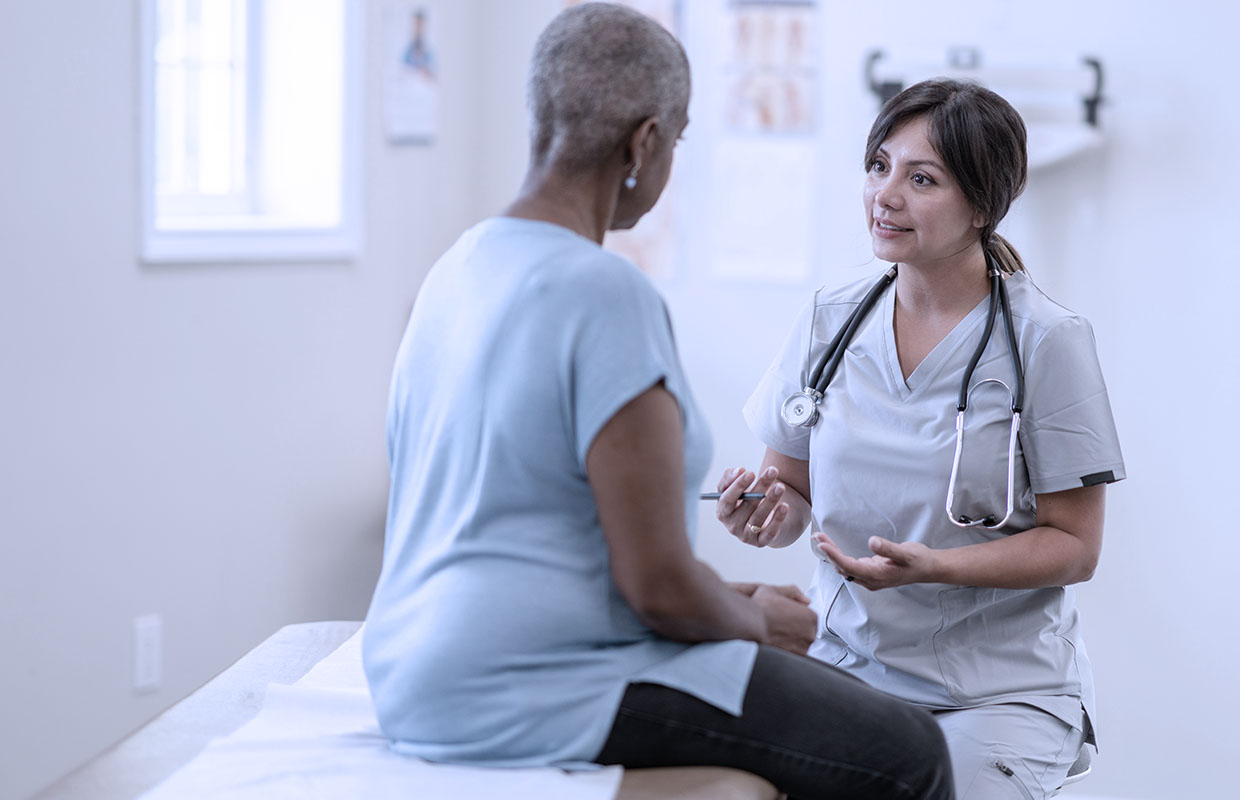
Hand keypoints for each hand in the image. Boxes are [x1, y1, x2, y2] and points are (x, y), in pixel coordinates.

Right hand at [714, 466, 789, 546]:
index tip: (751, 472)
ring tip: (780, 486)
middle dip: (760, 487)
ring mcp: (746, 536)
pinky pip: (769, 532)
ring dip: (770, 500)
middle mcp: (732, 526)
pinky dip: (777, 519)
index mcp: (723, 512)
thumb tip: (739, 471)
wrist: (760, 519)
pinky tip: (784, 506)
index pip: (727, 500)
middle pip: (746, 506)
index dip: (738, 486)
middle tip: (772, 471)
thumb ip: (730, 477)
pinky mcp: (761, 542)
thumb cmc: (744, 499)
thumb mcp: (734, 487)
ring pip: (758, 517)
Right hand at [752, 584, 815, 654]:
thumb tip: (805, 600)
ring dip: (790, 640)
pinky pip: (792, 653)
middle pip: (806, 631)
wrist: (751, 624)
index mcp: (811, 616)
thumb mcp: (776, 590)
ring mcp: (803, 648)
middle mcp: (810, 633)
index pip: (809, 617)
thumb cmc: (762, 608)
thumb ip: (794, 592)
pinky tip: (775, 641)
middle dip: (795, 629)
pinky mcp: (793, 658)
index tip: (785, 616)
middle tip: (779, 624)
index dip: (796, 616)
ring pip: (799, 644)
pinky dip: (785, 649)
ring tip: (776, 633)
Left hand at [813, 533, 937, 590]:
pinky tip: (832, 546)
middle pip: (843, 567)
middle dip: (829, 552)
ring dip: (832, 554)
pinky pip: (849, 566)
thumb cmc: (918, 560)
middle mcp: (870, 580)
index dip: (835, 556)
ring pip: (844, 567)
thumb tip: (872, 542)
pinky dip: (839, 556)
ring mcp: (869, 578)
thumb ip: (888, 549)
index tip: (822, 544)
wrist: (927, 568)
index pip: (850, 566)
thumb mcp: (906, 553)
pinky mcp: (870, 573)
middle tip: (817, 536)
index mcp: (877, 576)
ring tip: (820, 538)